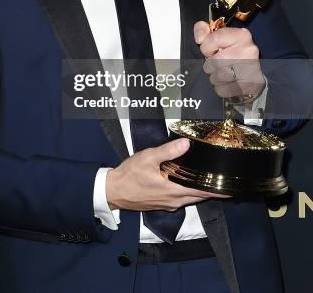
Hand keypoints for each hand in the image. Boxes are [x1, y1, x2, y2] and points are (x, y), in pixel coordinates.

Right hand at [106, 138, 228, 210]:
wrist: (114, 191)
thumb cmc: (131, 174)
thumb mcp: (148, 157)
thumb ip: (168, 151)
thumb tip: (186, 143)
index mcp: (174, 189)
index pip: (203, 190)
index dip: (219, 190)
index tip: (232, 187)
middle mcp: (175, 200)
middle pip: (200, 196)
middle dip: (214, 190)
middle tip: (225, 181)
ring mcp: (169, 204)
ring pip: (192, 198)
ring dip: (202, 191)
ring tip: (212, 182)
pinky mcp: (163, 204)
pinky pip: (182, 199)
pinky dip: (190, 192)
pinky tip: (189, 184)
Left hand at [194, 21, 264, 100]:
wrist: (251, 74)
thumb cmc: (231, 54)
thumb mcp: (218, 37)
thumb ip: (204, 30)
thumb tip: (200, 38)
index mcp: (242, 35)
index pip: (214, 39)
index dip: (206, 47)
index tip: (209, 51)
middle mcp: (248, 51)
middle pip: (214, 61)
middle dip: (210, 65)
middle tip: (217, 64)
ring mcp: (250, 69)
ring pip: (218, 77)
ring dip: (215, 77)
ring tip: (222, 73)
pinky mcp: (249, 86)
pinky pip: (223, 90)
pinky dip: (221, 88)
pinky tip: (228, 83)